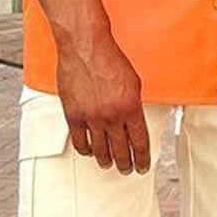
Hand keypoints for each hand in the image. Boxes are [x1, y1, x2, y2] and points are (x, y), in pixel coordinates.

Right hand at [56, 28, 149, 174]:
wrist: (86, 47)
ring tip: (108, 163)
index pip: (140, 143)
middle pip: (121, 151)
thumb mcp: (134, 82)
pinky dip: (86, 150)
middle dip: (126, 164)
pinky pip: (80, 142)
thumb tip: (134, 123)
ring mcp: (92, 117)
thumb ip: (134, 105)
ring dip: (106, 160)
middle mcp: (112, 116)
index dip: (142, 159)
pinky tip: (90, 151)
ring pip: (100, 150)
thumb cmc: (110, 59)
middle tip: (127, 169)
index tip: (142, 166)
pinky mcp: (74, 115)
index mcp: (130, 107)